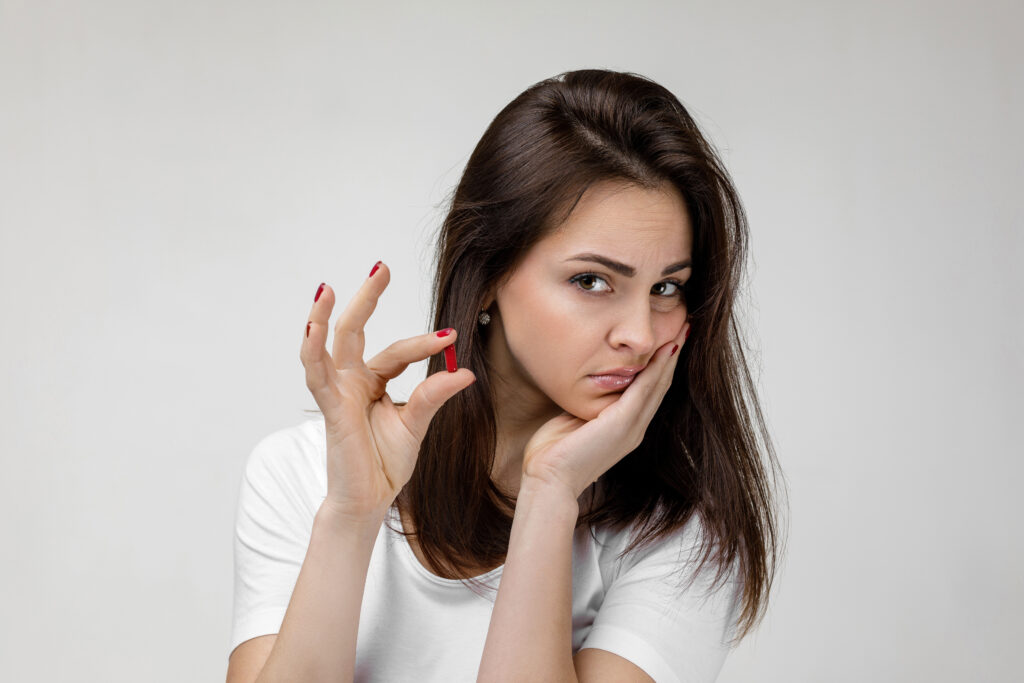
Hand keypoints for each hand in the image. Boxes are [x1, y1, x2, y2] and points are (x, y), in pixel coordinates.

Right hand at [301, 263, 475, 520]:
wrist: (368, 501)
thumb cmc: (386, 464)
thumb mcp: (417, 424)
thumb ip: (434, 396)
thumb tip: (463, 371)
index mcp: (373, 382)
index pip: (399, 352)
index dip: (426, 344)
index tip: (453, 337)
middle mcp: (352, 380)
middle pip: (356, 329)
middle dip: (368, 296)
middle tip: (382, 266)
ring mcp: (338, 391)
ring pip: (330, 344)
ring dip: (329, 315)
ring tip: (329, 287)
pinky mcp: (330, 408)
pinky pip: (316, 374)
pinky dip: (312, 349)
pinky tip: (313, 327)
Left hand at [520, 322, 690, 499]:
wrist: (549, 480)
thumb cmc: (554, 454)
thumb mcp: (575, 420)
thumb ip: (589, 404)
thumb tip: (587, 382)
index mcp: (625, 430)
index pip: (649, 393)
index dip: (660, 367)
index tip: (668, 342)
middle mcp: (635, 429)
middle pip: (660, 387)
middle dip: (672, 358)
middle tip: (684, 330)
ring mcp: (631, 428)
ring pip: (657, 386)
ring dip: (670, 358)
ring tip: (682, 334)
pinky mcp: (622, 424)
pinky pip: (644, 390)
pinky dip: (656, 369)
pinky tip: (665, 350)